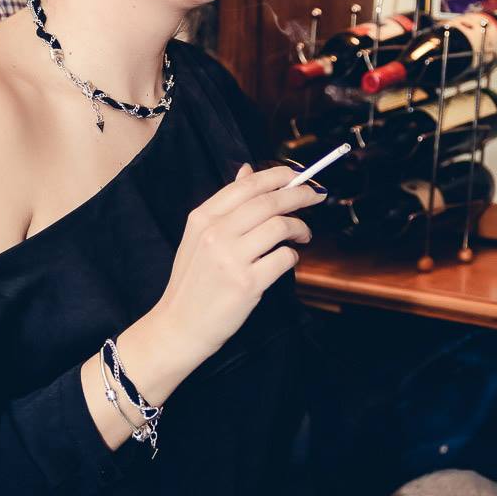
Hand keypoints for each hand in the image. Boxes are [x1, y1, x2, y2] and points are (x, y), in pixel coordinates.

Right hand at [152, 163, 324, 372]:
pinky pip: (284, 258)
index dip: (279, 175)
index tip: (299, 175)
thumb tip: (247, 170)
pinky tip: (287, 259)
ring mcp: (231, 258)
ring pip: (280, 226)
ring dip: (300, 227)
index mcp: (202, 218)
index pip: (247, 185)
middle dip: (300, 194)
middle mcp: (215, 234)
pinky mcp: (247, 283)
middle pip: (269, 201)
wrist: (180, 325)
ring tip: (303, 235)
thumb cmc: (193, 282)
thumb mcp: (198, 236)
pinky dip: (293, 255)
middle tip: (316, 195)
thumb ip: (225, 205)